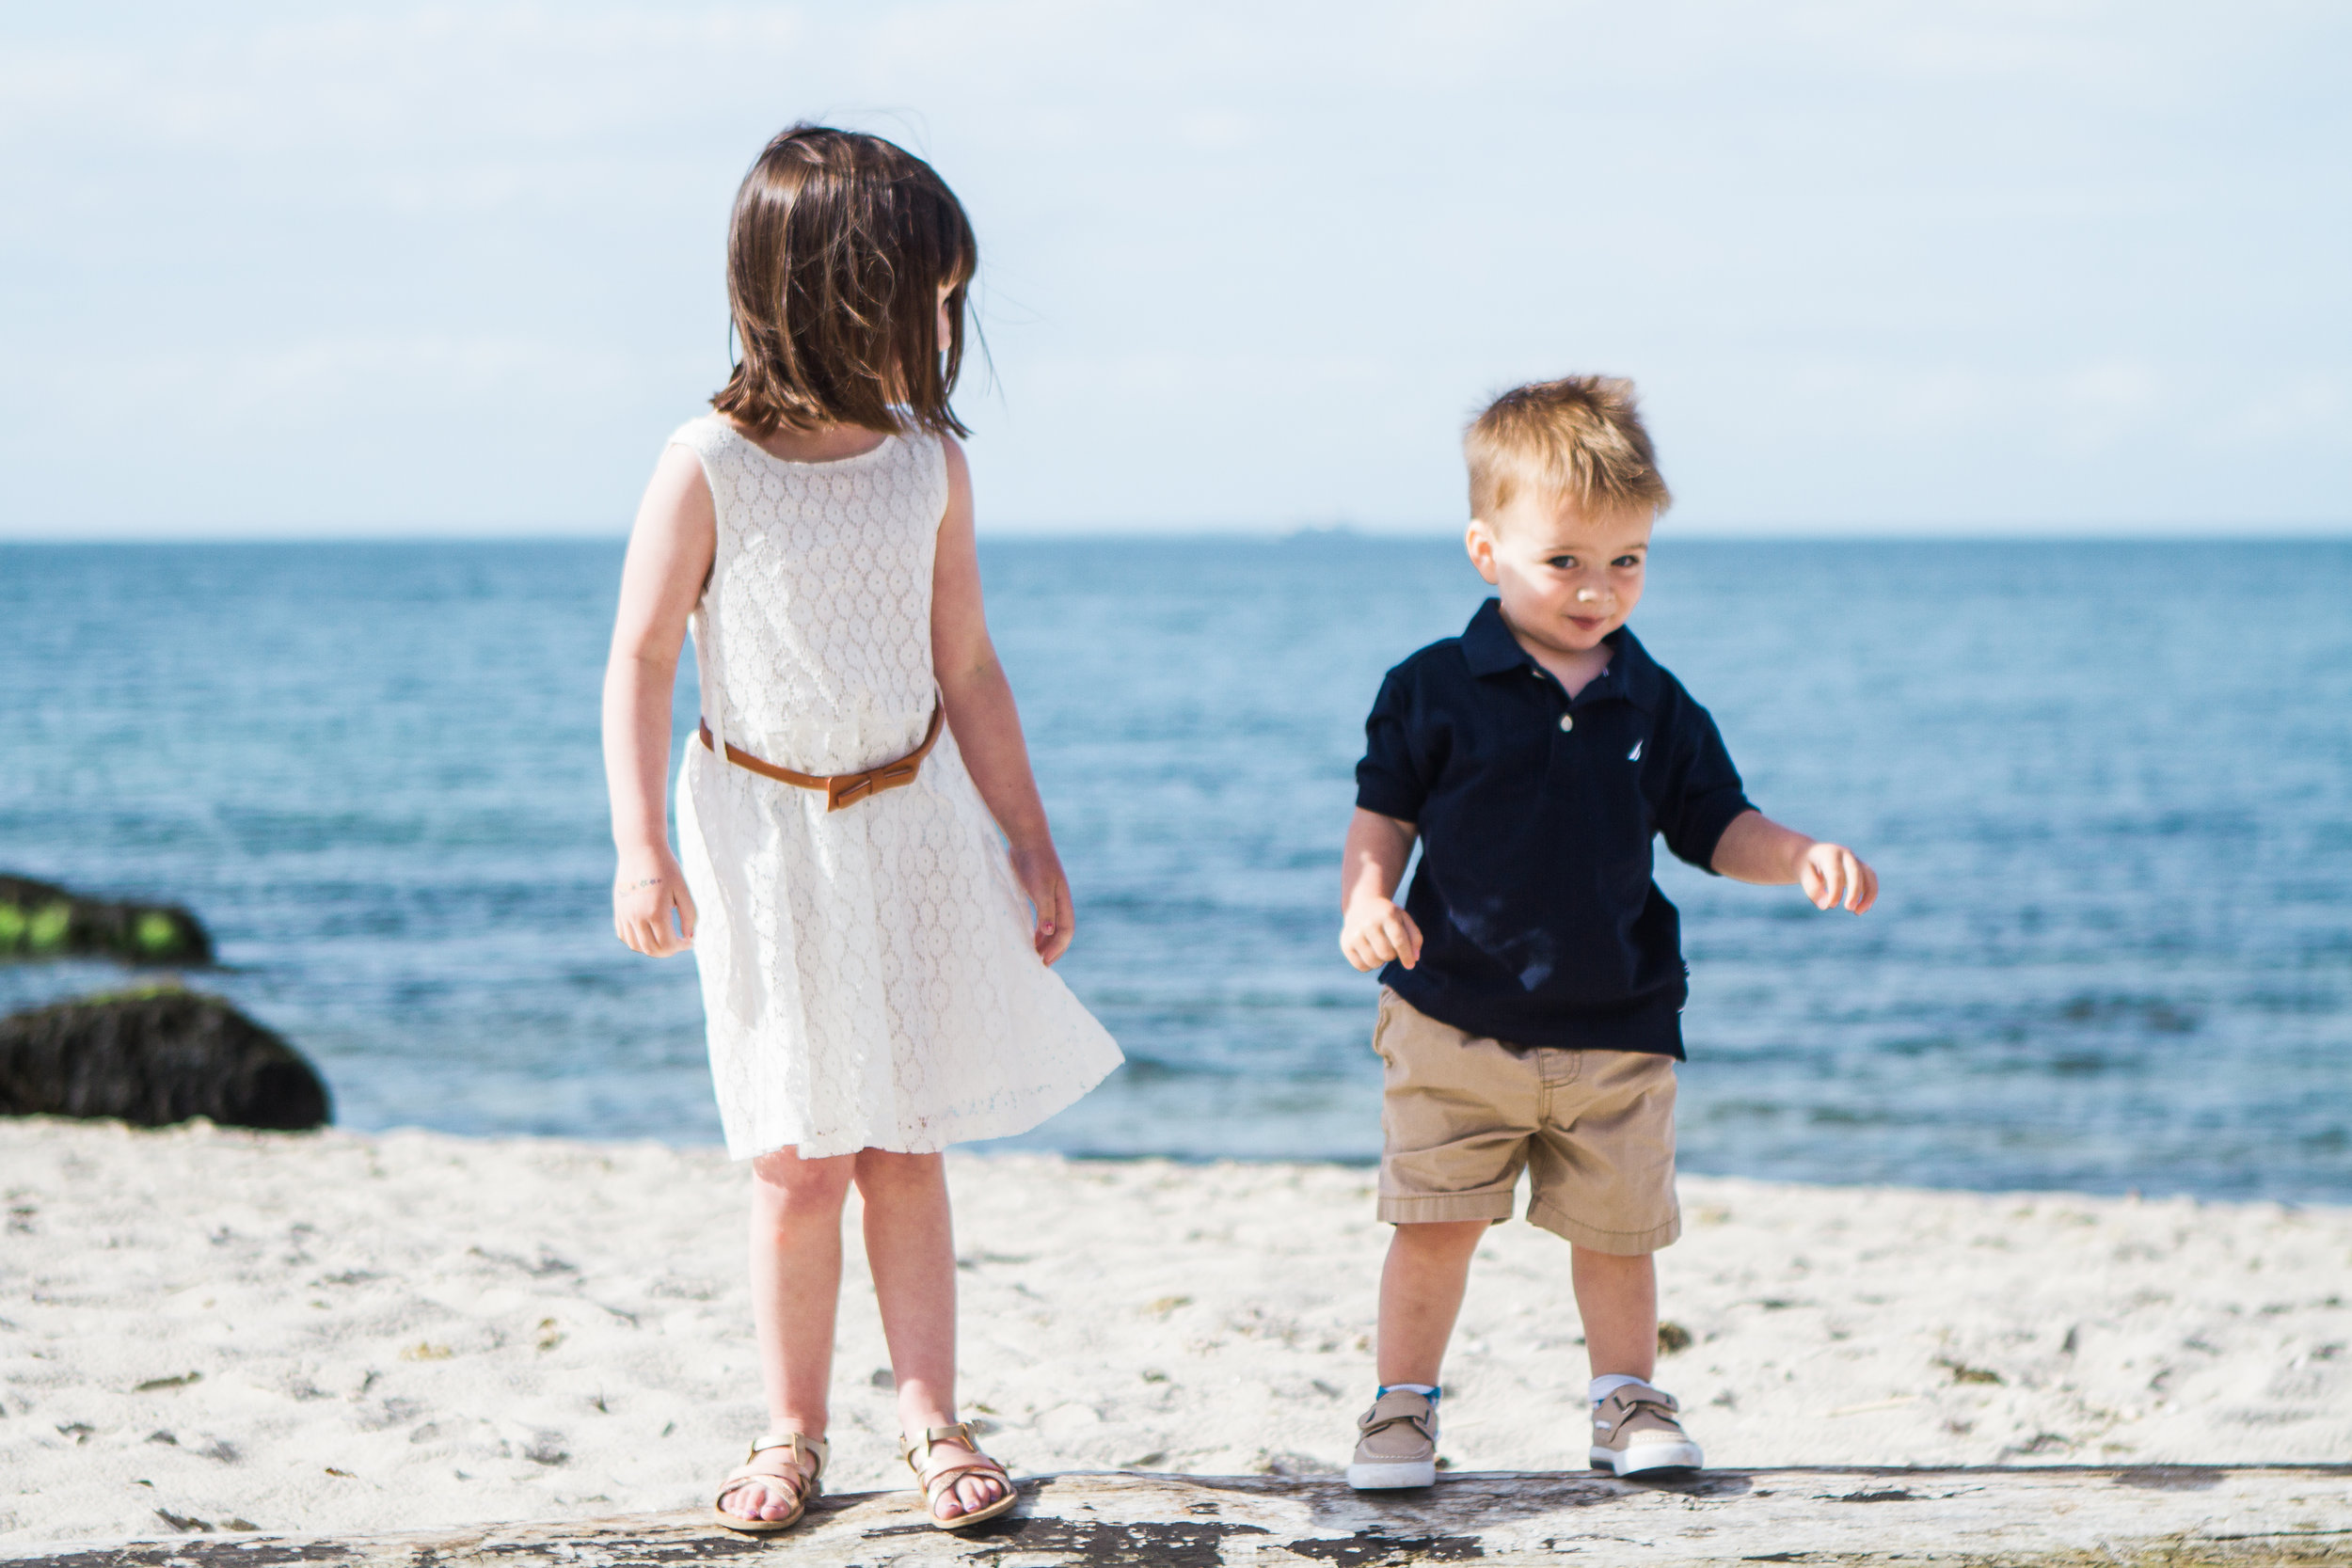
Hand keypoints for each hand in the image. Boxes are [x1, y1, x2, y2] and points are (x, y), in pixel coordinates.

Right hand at [614, 848, 695, 955]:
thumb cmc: (666, 867)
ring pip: (636, 946)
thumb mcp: (683, 889)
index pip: (668, 944)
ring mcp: (624, 914)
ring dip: (652, 949)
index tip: (690, 941)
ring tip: (665, 940)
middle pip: (651, 949)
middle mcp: (637, 917)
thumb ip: (689, 915)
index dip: (681, 947)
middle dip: (668, 951)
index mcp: (655, 912)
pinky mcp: (618, 910)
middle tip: (679, 943)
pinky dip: (636, 941)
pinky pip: (624, 935)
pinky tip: (649, 934)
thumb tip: (690, 936)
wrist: (640, 849)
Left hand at [1009, 843, 1074, 964]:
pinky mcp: (1036, 892)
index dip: (1057, 948)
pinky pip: (1040, 917)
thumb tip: (1049, 933)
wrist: (1027, 839)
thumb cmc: (1034, 863)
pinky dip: (1036, 929)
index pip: (1066, 932)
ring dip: (1044, 941)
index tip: (1044, 962)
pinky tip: (1028, 935)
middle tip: (1040, 964)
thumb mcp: (1040, 888)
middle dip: (1053, 949)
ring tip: (1034, 955)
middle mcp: (1059, 901)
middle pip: (1060, 931)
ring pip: (1050, 925)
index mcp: (1063, 901)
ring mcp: (1048, 897)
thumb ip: (1045, 911)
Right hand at [1341, 894, 1422, 971]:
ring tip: (1380, 950)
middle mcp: (1368, 923)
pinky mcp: (1346, 944)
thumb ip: (1415, 938)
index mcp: (1387, 915)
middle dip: (1392, 955)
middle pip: (1386, 953)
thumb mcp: (1404, 919)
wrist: (1362, 905)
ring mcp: (1355, 934)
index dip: (1406, 955)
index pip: (1399, 940)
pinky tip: (1370, 953)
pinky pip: (1361, 967)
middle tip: (1390, 948)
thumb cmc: (1388, 916)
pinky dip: (1369, 965)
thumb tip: (1414, 960)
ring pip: (1374, 962)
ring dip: (1381, 961)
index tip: (1410, 965)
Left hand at [1797, 841, 1877, 912]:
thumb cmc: (1805, 865)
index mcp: (1829, 853)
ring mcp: (1856, 860)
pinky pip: (1871, 881)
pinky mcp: (1862, 869)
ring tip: (1858, 912)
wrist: (1811, 854)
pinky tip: (1861, 910)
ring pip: (1869, 876)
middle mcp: (1845, 854)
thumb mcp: (1803, 874)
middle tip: (1849, 909)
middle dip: (1854, 891)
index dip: (1835, 889)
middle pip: (1855, 872)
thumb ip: (1812, 888)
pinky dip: (1870, 895)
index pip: (1835, 872)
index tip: (1831, 905)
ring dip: (1868, 895)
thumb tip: (1825, 906)